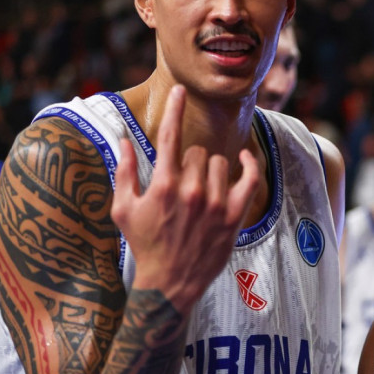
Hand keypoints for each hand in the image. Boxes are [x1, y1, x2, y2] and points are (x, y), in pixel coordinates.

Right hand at [111, 85, 260, 312]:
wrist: (170, 283)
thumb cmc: (144, 244)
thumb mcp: (124, 209)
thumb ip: (124, 171)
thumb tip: (122, 139)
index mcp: (163, 185)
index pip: (170, 137)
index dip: (175, 109)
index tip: (180, 90)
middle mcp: (191, 191)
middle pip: (198, 152)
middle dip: (190, 160)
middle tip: (183, 181)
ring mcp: (216, 204)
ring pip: (220, 163)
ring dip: (212, 169)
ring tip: (202, 188)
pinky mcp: (234, 216)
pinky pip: (250, 178)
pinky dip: (249, 164)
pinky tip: (244, 159)